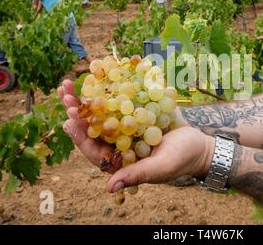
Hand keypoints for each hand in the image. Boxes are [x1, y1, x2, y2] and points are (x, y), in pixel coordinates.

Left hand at [58, 79, 213, 193]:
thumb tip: (109, 187)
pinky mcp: (133, 114)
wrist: (198, 144)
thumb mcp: (161, 167)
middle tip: (64, 94)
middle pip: (91, 128)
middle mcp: (117, 144)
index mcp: (118, 162)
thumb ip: (137, 174)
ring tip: (70, 83)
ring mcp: (125, 127)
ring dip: (85, 97)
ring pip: (100, 113)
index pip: (93, 150)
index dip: (79, 135)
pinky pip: (117, 101)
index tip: (69, 119)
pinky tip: (97, 76)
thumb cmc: (181, 159)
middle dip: (76, 111)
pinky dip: (108, 89)